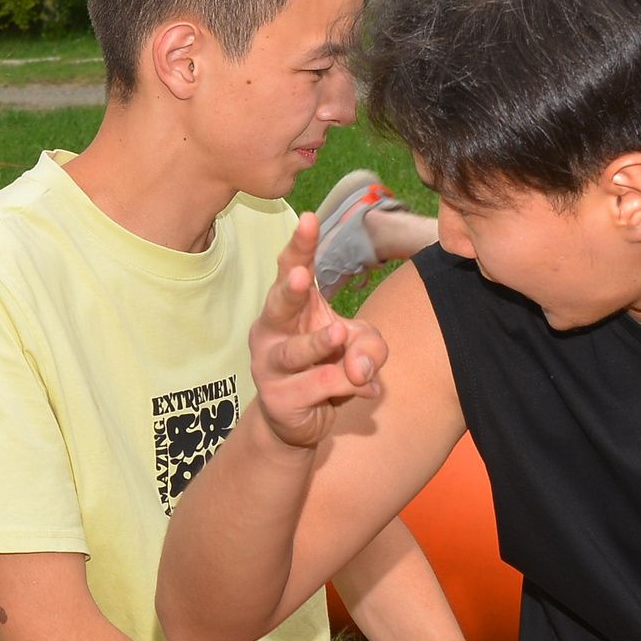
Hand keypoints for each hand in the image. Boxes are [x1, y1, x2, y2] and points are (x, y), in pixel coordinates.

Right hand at [250, 213, 389, 450]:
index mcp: (291, 305)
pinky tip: (364, 389)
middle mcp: (271, 329)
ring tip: (339, 334)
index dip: (300, 244)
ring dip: (319, 343)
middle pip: (279, 303)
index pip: (292, 267)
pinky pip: (314, 387)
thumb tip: (359, 367)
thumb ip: (371, 345)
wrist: (298, 422)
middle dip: (289, 289)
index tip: (309, 218)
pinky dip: (344, 386)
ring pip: (296, 351)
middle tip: (300, 274)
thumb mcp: (361, 346)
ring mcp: (269, 364)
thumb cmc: (329, 368)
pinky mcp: (276, 398)